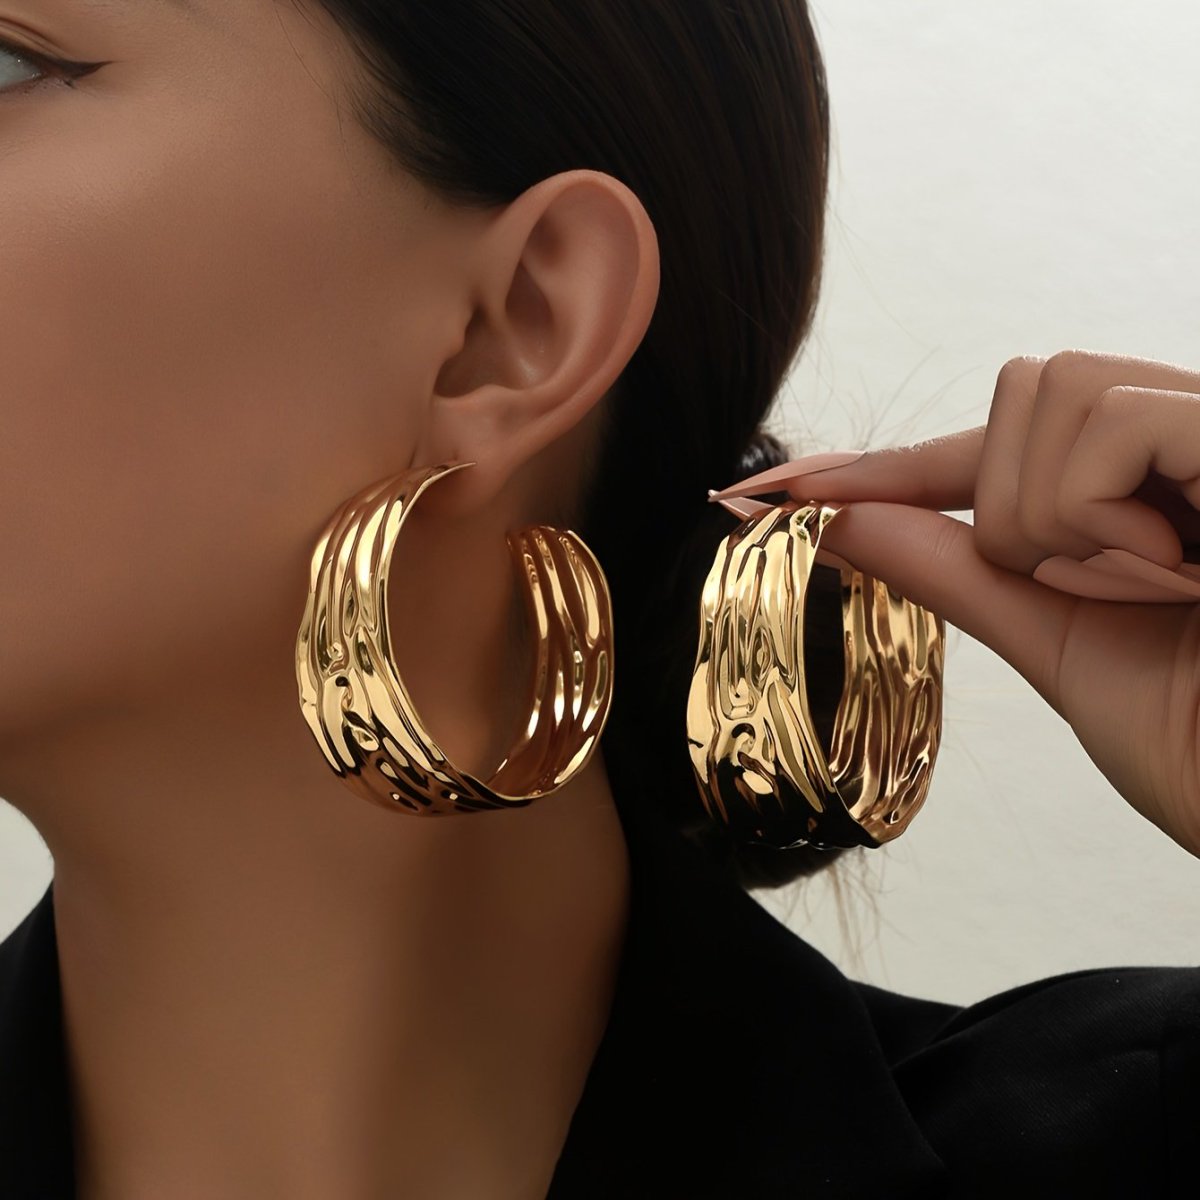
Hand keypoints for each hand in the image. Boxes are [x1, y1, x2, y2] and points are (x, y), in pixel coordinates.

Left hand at [709, 350, 1199, 858]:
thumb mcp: (1056, 642)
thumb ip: (956, 570)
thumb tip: (840, 522)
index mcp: (1138, 485)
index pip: (981, 453)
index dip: (873, 470)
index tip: (764, 494)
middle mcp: (1186, 436)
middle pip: (1024, 388)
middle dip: (1022, 508)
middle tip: (1109, 591)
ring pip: (1055, 392)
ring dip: (1064, 521)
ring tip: (1157, 589)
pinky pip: (1110, 424)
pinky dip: (1100, 519)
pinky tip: (1182, 575)